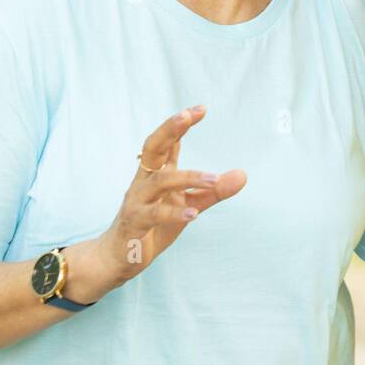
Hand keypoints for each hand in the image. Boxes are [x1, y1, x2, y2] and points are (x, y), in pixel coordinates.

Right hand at [91, 106, 245, 291]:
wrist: (121, 256)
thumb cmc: (154, 225)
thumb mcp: (189, 204)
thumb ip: (213, 190)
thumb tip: (243, 175)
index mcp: (156, 173)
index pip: (167, 142)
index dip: (180, 124)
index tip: (200, 108)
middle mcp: (144, 181)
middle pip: (152, 147)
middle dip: (169, 129)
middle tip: (187, 115)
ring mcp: (137, 201)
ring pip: (159, 181)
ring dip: (188, 177)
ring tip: (214, 179)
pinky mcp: (135, 223)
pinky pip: (155, 214)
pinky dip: (175, 212)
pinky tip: (194, 213)